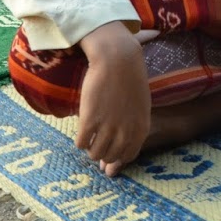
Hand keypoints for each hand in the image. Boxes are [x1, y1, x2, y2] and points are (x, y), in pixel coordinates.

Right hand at [74, 22, 151, 176]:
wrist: (117, 59)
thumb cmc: (129, 81)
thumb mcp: (139, 107)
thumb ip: (131, 129)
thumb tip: (119, 147)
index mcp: (141, 129)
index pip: (128, 156)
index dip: (117, 160)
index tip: (108, 160)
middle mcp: (125, 131)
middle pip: (110, 157)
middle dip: (103, 155)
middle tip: (96, 144)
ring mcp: (107, 126)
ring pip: (95, 153)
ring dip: (91, 149)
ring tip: (89, 138)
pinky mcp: (90, 119)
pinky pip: (81, 143)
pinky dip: (80, 141)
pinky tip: (82, 131)